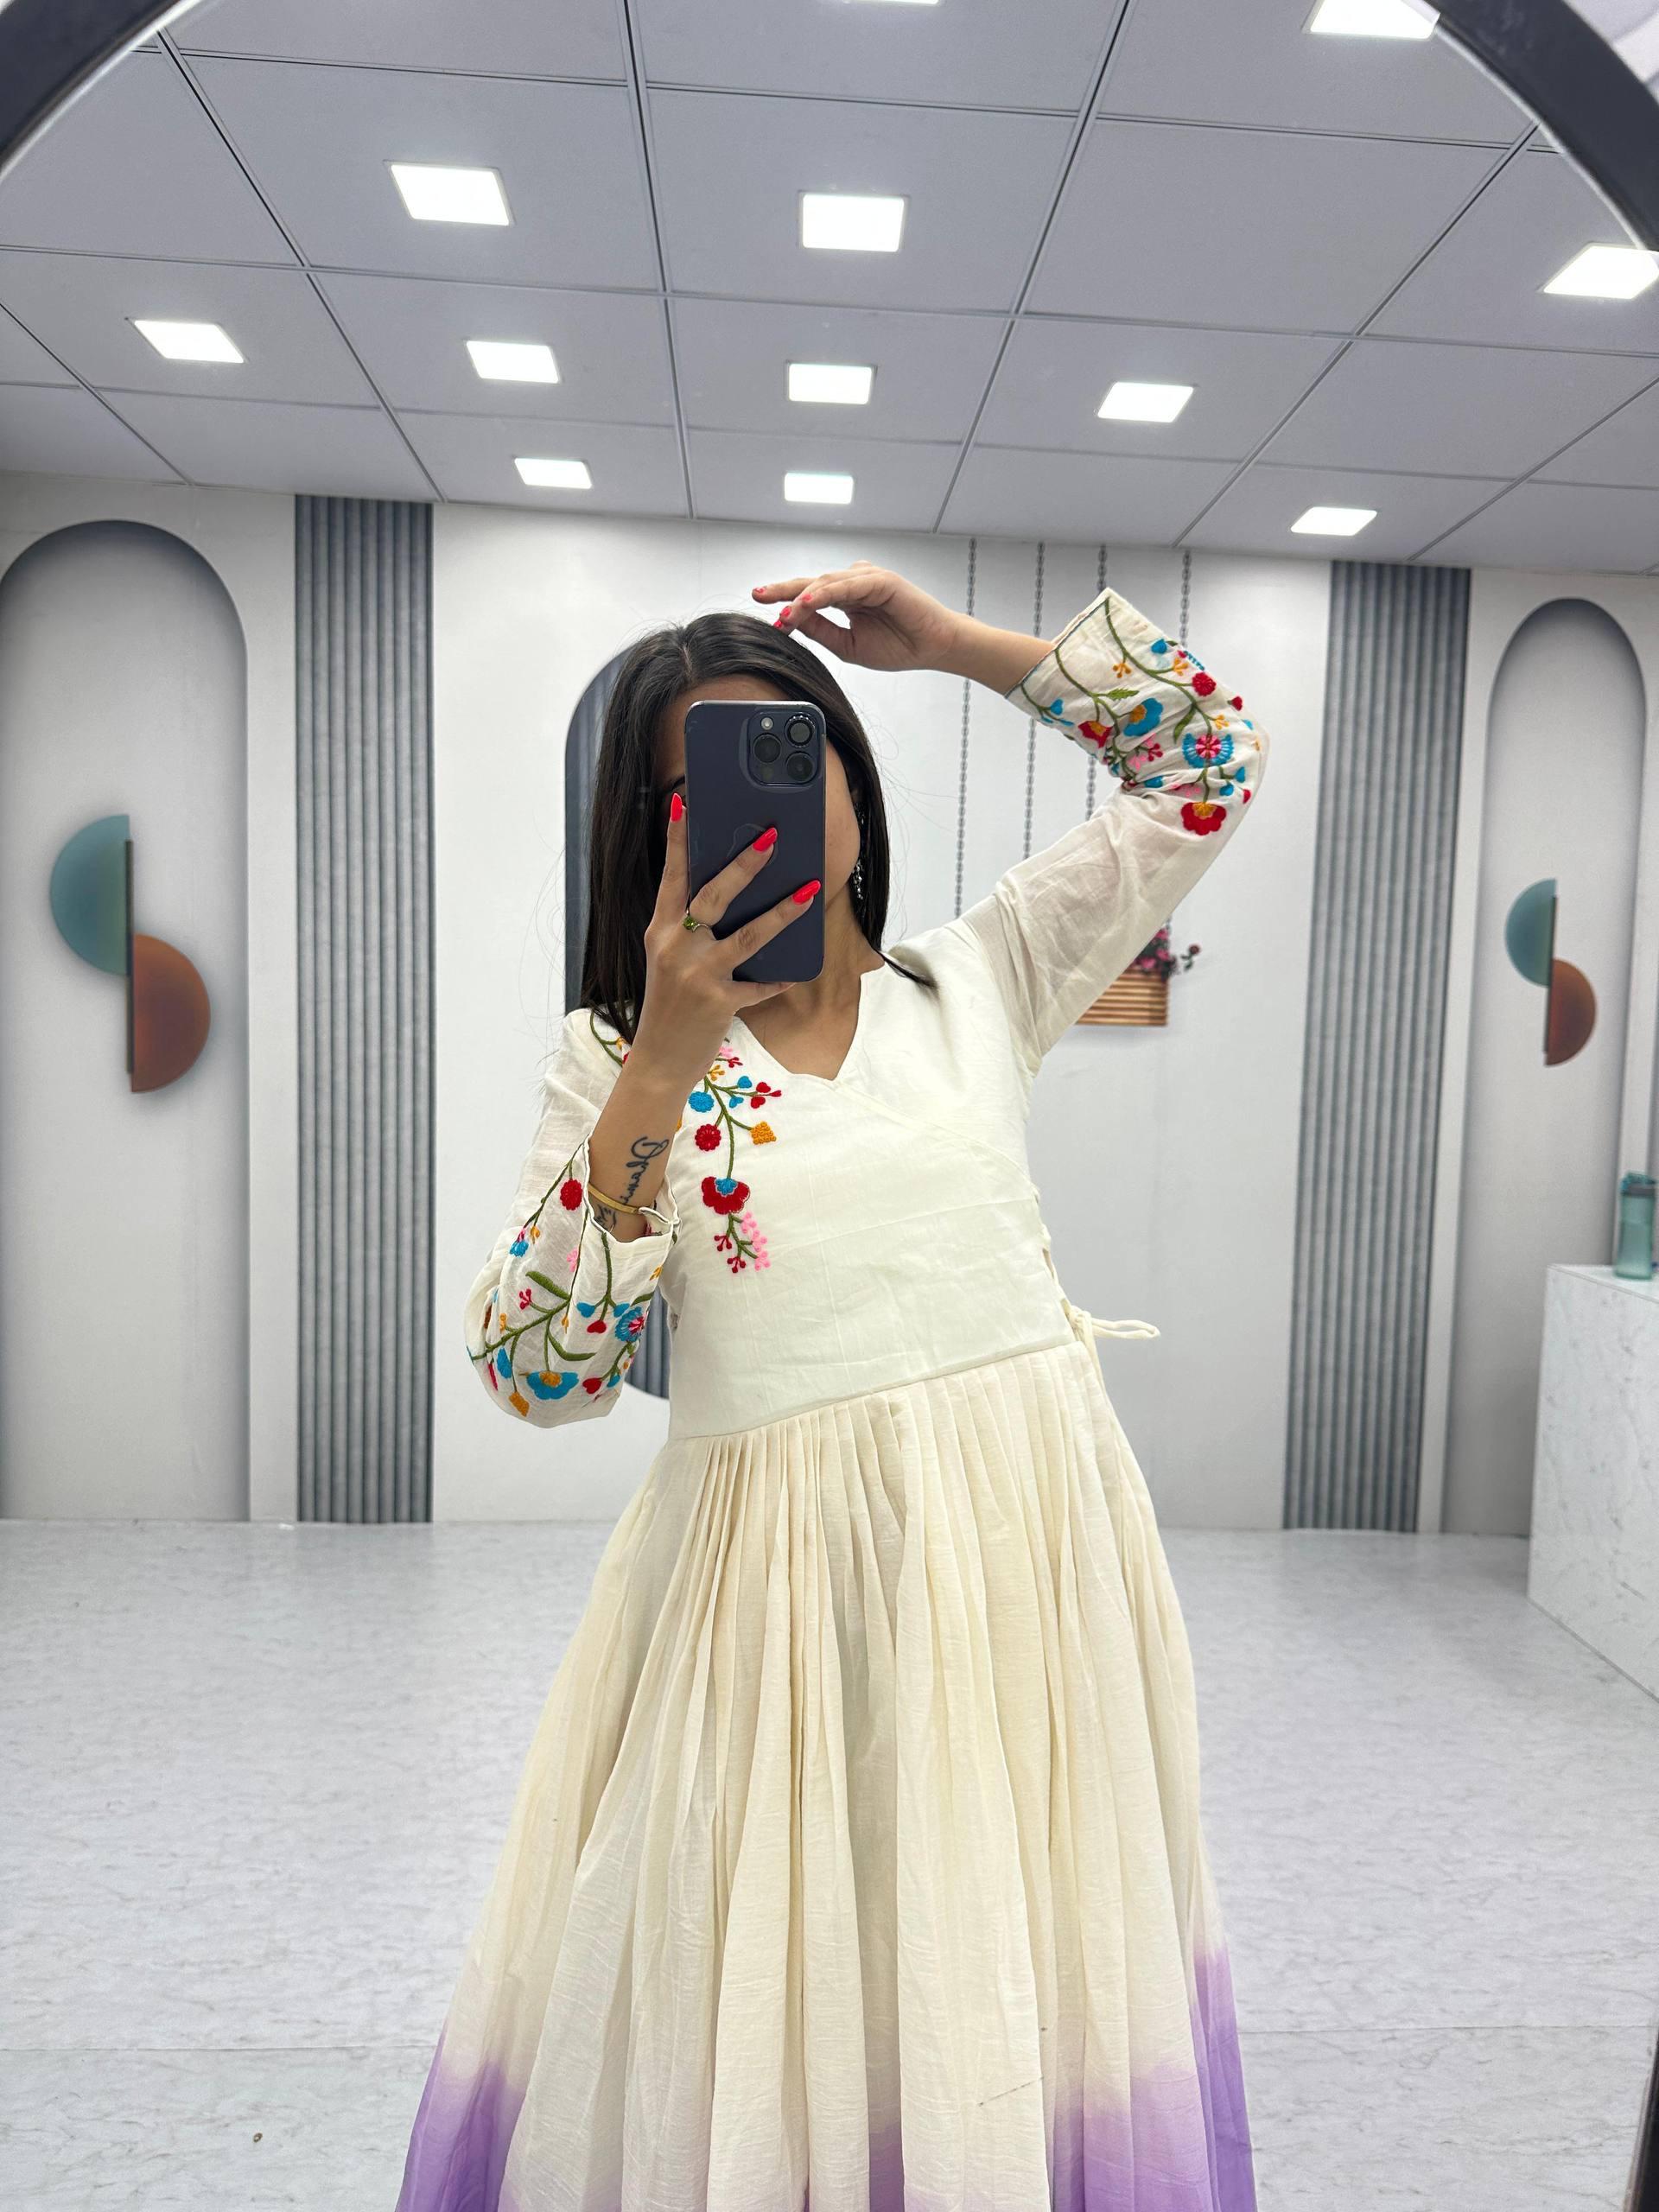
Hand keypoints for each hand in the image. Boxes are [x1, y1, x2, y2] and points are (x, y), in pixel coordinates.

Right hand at [629, 793, 818, 1088]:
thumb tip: (728, 896)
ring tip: (808, 891)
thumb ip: (689, 929)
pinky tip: (799, 971)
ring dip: (782, 913)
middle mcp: (677, 947)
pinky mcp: (719, 1003)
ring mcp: (698, 975)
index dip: (676, 839)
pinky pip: (760, 985)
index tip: (683, 803)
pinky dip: (780, 978)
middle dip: (745, 865)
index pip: (670, 876)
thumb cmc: (669, 1005)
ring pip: (748, 936)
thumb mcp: (669, 960)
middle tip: (772, 838)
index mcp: (661, 931)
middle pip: (713, 896)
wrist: (658, 1060)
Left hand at [752, 561, 1053, 691]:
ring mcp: (867, 579)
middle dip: (783, 589)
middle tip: (757, 594)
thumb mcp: (847, 645)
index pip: (808, 597)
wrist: (933, 649)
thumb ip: (820, 631)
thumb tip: (789, 620)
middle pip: (811, 583)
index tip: (764, 614)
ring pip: (826, 583)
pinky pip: (848, 585)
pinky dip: (826, 593)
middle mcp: (853, 583)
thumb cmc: (898, 647)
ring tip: (782, 610)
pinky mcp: (882, 581)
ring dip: (802, 596)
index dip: (785, 604)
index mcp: (845, 598)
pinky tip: (808, 602)